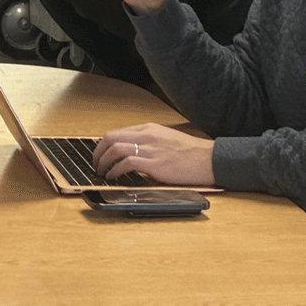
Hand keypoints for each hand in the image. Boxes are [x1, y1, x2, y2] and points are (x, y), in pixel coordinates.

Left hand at [91, 124, 215, 185]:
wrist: (210, 159)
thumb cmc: (191, 153)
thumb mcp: (166, 139)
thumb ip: (148, 143)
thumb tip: (130, 153)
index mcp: (149, 129)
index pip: (117, 132)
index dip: (103, 144)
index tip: (99, 154)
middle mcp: (147, 136)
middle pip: (110, 138)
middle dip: (97, 152)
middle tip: (95, 164)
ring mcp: (151, 149)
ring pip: (115, 148)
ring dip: (103, 161)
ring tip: (101, 172)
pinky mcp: (155, 164)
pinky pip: (126, 163)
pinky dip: (115, 170)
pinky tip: (113, 177)